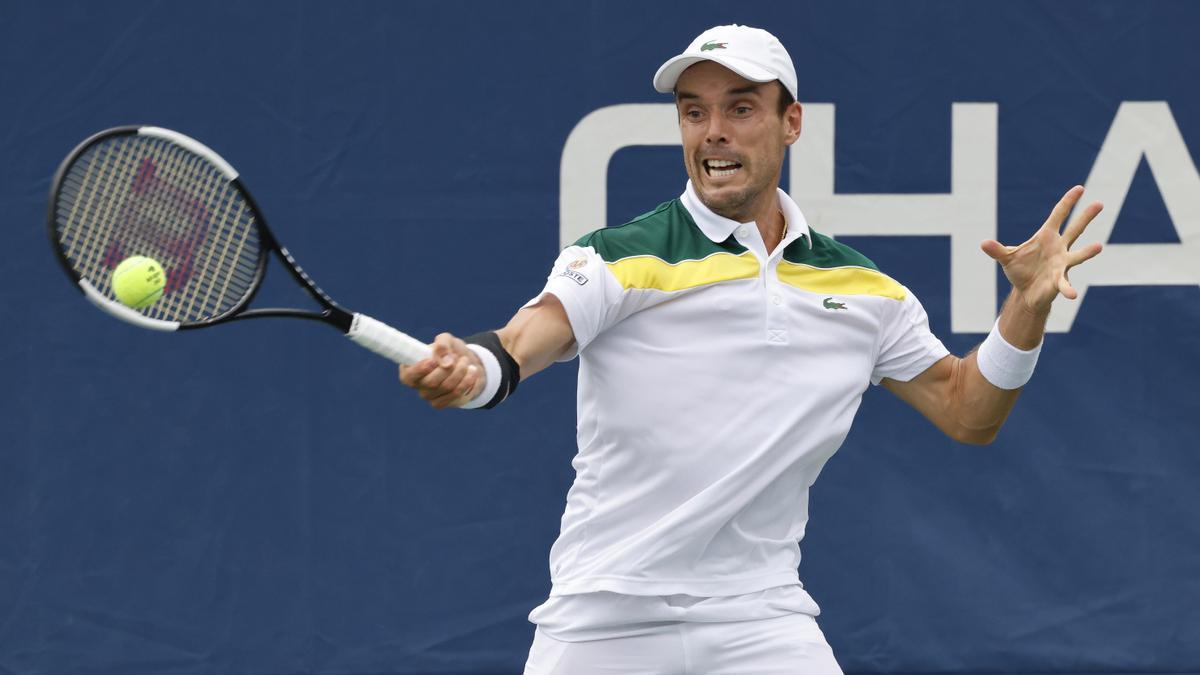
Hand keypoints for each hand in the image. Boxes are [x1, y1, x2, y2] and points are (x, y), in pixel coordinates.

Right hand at [399, 332, 485, 408]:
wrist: (465, 364)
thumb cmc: (449, 351)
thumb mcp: (446, 340)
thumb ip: (442, 345)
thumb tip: (444, 362)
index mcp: (410, 369)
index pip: (408, 376)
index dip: (419, 370)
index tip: (432, 361)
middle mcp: (417, 385)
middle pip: (431, 382)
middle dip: (449, 367)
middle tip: (457, 357)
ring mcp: (428, 396)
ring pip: (446, 387)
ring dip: (460, 372)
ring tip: (465, 362)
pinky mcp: (440, 403)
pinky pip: (455, 394)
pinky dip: (467, 381)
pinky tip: (471, 373)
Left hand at [981, 185, 1103, 315]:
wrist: (1026, 292)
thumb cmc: (1020, 270)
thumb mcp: (1007, 258)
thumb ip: (997, 250)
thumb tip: (983, 243)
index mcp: (1046, 237)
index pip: (1058, 215)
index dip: (1068, 202)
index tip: (1080, 188)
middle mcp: (1059, 247)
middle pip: (1075, 229)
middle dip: (1086, 217)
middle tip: (1099, 203)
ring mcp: (1062, 264)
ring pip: (1078, 255)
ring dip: (1087, 252)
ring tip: (1098, 247)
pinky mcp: (1059, 280)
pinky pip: (1065, 284)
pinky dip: (1068, 289)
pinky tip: (1073, 295)